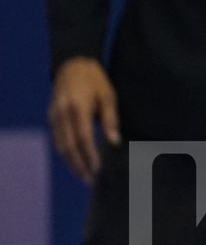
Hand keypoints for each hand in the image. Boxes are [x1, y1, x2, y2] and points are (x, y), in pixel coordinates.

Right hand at [49, 57, 119, 183]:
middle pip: (68, 146)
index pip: (83, 138)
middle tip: (90, 179)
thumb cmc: (95, 80)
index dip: (90, 155)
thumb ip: (111, 119)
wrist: (72, 64)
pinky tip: (75, 160)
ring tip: (84, 175)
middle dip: (79, 165)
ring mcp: (54, 116)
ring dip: (71, 162)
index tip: (98, 169)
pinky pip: (57, 139)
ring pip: (60, 145)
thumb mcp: (108, 96)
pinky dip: (65, 152)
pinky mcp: (51, 117)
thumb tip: (114, 142)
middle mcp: (62, 114)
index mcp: (77, 108)